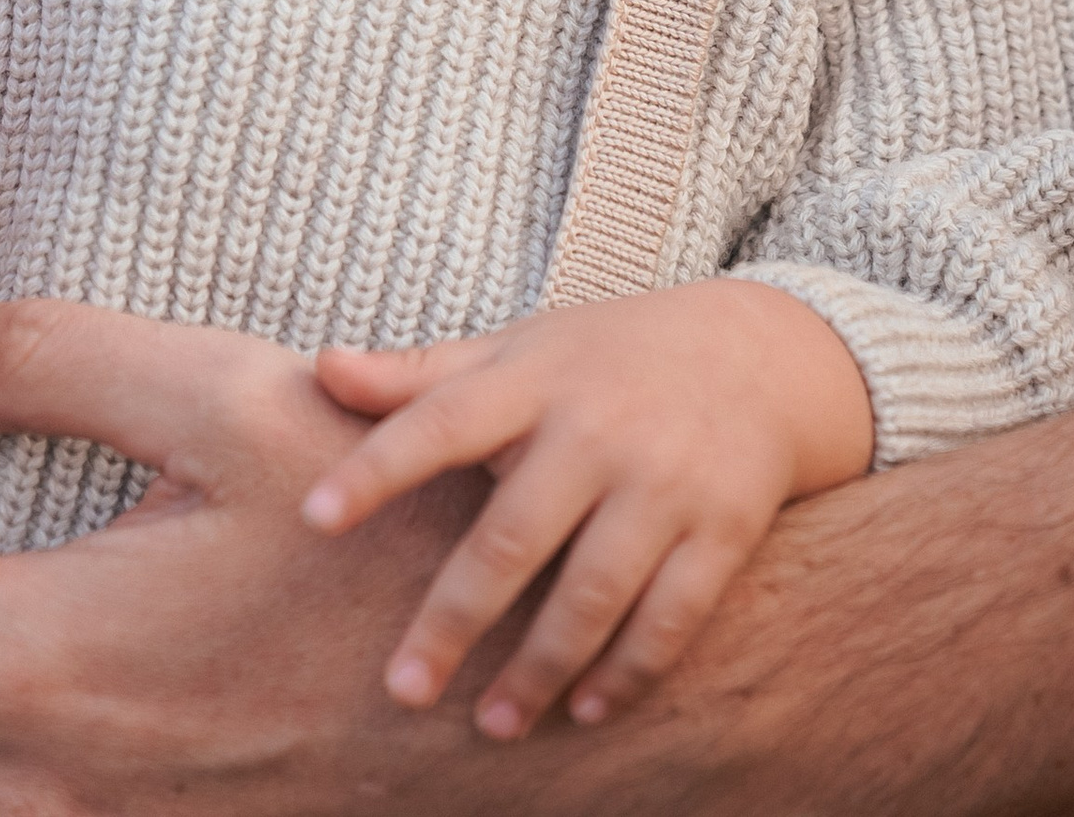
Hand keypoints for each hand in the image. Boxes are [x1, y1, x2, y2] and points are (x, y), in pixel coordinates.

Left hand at [305, 279, 873, 737]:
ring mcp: (663, 482)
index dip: (374, 467)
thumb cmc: (607, 359)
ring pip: (591, 593)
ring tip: (490, 724)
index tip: (313, 518)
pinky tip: (584, 711)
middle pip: (511, 536)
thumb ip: (421, 373)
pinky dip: (627, 672)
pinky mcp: (723, 530)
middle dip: (454, 619)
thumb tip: (319, 369)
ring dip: (538, 669)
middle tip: (403, 691)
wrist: (760, 356)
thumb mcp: (520, 348)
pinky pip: (671, 617)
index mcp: (532, 379)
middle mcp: (595, 430)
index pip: (438, 421)